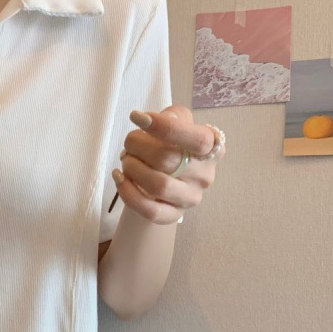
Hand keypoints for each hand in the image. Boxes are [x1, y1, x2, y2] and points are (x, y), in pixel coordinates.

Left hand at [111, 105, 223, 223]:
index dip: (164, 127)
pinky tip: (119, 177)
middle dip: (138, 146)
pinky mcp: (174, 215)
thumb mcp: (179, 123)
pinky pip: (149, 210)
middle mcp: (205, 174)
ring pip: (158, 185)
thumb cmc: (174, 146)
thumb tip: (148, 120)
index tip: (137, 118)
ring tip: (125, 160)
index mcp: (213, 148)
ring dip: (132, 168)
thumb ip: (172, 116)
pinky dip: (128, 192)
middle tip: (128, 143)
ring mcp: (190, 197)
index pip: (196, 138)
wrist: (169, 179)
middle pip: (168, 159)